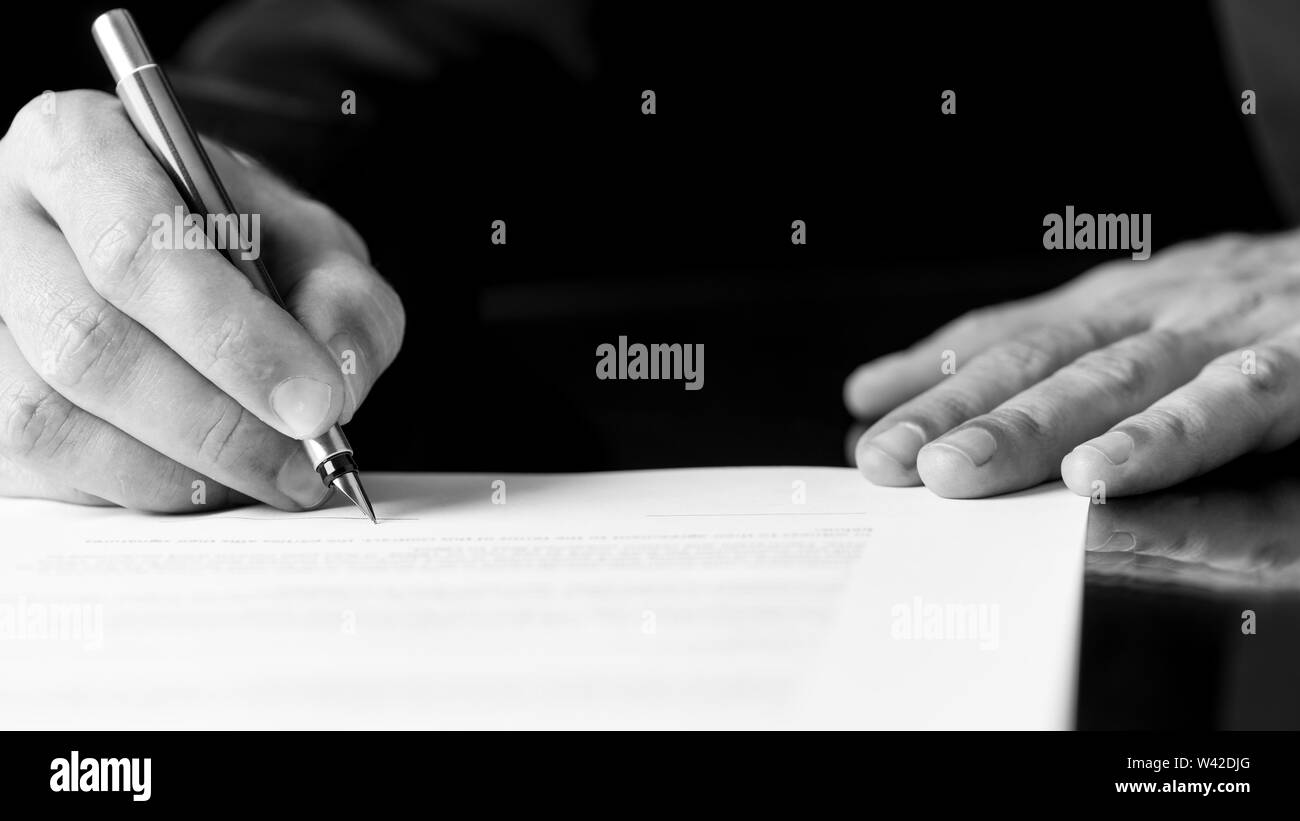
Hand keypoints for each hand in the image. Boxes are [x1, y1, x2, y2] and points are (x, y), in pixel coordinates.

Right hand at [0, 91, 403, 510]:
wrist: (184, 268)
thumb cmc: (239, 244)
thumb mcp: (312, 245)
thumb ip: (341, 301)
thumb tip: (332, 386)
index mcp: (79, 148)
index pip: (137, 245)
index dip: (232, 337)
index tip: (314, 402)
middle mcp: (3, 222)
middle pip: (88, 342)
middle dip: (218, 423)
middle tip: (302, 463)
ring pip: (50, 418)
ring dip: (177, 471)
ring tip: (265, 476)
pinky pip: (44, 470)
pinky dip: (139, 489)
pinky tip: (203, 480)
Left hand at [844, 231, 1299, 497]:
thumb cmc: (1266, 310)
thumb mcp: (1156, 318)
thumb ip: (1050, 354)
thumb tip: (903, 389)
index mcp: (1127, 300)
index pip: (1012, 337)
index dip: (933, 375)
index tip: (865, 417)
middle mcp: (1163, 307)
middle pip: (1042, 360)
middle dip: (955, 410)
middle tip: (886, 459)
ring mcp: (1227, 331)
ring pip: (1114, 379)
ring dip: (1030, 427)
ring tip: (959, 471)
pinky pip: (1228, 403)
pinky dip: (1161, 438)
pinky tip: (1101, 474)